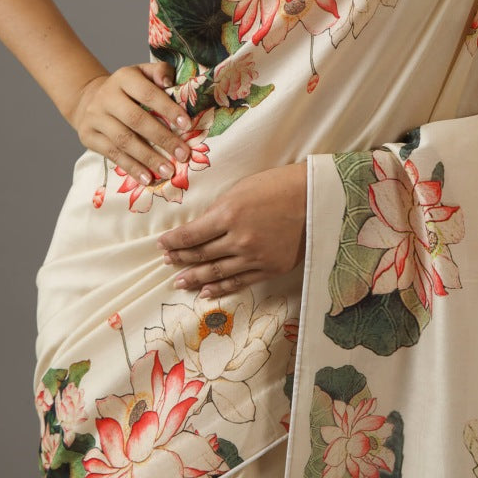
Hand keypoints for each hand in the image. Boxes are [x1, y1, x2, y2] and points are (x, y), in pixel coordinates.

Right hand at [71, 62, 192, 182]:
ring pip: (124, 140)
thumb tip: (169, 82)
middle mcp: (106, 96)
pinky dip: (132, 168)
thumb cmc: (129, 89)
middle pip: (136, 119)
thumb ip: (160, 72)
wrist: (89, 99)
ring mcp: (95, 117)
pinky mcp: (88, 136)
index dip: (168, 109)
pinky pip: (112, 154)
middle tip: (183, 155)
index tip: (187, 125)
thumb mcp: (143, 73)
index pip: (148, 93)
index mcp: (124, 77)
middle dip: (163, 139)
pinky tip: (148, 178)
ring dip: (148, 158)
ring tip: (168, 171)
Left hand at [157, 162, 307, 297]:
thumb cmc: (278, 185)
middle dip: (181, 259)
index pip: (192, 233)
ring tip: (179, 283)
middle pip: (201, 254)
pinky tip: (207, 292)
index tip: (162, 244)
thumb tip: (202, 227)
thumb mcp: (242, 188)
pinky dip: (221, 288)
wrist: (315, 198)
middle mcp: (239, 239)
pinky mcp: (270, 268)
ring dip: (196, 278)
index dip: (174, 241)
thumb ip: (220, 210)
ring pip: (217, 272)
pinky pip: (240, 281)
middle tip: (167, 262)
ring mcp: (255, 257)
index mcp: (229, 214)